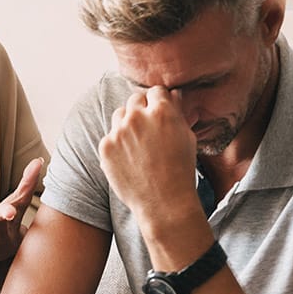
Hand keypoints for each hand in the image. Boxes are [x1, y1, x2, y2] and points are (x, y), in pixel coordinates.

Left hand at [98, 87, 201, 224]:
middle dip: (142, 110)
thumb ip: (177, 112)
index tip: (159, 112)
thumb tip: (173, 94)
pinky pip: (110, 136)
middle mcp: (137, 117)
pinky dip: (117, 144)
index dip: (159, 102)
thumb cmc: (181, 169)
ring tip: (138, 145)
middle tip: (148, 129)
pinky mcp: (105, 147)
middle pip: (135, 100)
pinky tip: (130, 159)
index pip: (156, 92)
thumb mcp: (186, 137)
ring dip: (127, 124)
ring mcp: (119, 132)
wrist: (164, 201)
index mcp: (162, 111)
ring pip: (119, 115)